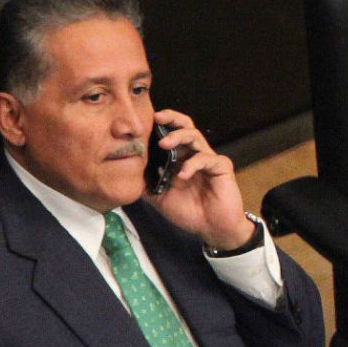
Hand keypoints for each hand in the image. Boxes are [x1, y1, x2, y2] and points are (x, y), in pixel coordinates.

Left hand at [142, 109, 254, 249]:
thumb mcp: (161, 198)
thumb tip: (126, 175)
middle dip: (171, 118)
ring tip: (163, 144)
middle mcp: (194, 154)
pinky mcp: (221, 166)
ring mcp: (208, 159)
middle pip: (185, 126)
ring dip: (178, 136)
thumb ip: (147, 185)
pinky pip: (206, 159)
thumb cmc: (190, 211)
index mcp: (180, 158)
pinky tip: (182, 175)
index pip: (170, 134)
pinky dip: (192, 164)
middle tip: (157, 117)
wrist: (213, 229)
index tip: (142, 122)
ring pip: (195, 136)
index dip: (159, 126)